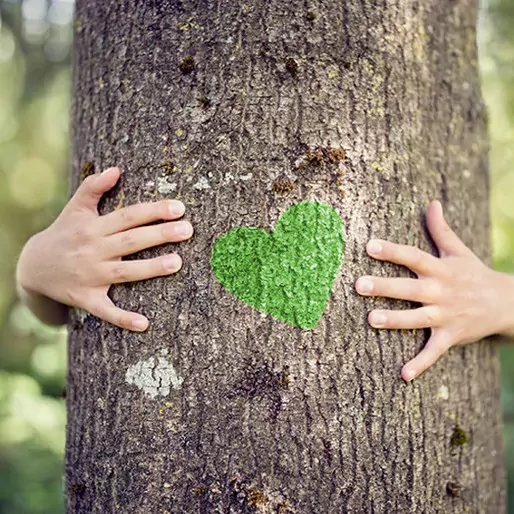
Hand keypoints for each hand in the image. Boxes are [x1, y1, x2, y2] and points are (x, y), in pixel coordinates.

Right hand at [16, 167, 192, 330]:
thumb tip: (116, 169)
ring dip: (151, 269)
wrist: (32, 268)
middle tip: (188, 230)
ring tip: (178, 263)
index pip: (128, 216)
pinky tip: (145, 324)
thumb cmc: (63, 234)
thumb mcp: (75, 209)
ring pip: (125, 273)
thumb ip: (93, 187)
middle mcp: (93, 250)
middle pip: (131, 241)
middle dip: (160, 234)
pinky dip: (123, 318)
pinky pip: (106, 310)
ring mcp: (90, 276)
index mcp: (93, 227)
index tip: (179, 208)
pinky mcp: (85, 299)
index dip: (153, 211)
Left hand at [355, 200, 511, 381]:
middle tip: (359, 284)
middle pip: (410, 288)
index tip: (369, 245)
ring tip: (371, 319)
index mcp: (440, 269)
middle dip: (385, 286)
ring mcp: (446, 315)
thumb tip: (431, 202)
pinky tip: (404, 375)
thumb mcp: (459, 251)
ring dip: (396, 320)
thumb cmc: (474, 274)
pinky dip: (421, 364)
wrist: (508, 303)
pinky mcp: (451, 336)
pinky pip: (434, 352)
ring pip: (417, 318)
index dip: (393, 251)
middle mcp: (441, 291)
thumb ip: (441, 229)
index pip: (414, 257)